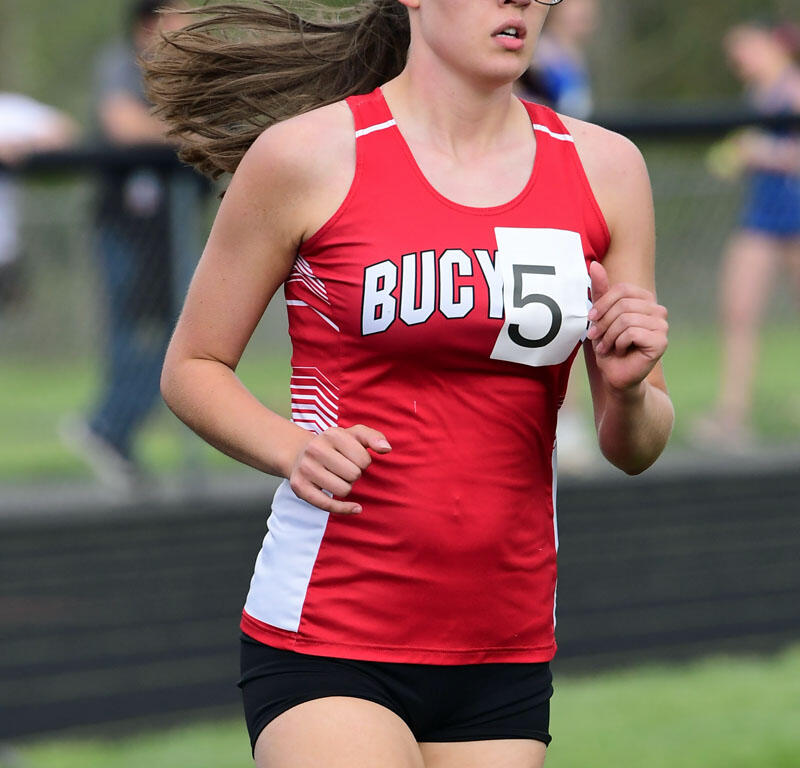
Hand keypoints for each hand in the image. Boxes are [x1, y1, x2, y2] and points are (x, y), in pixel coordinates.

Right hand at [289, 425, 391, 514]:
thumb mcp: (355, 435)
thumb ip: (374, 438)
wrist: (300, 453)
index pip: (364, 459)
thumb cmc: (335, 445)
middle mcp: (316, 449)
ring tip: (338, 478)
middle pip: (353, 475)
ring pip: (343, 490)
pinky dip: (344, 509)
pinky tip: (355, 507)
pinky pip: (327, 505)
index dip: (364, 462)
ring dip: (346, 487)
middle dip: (355, 475)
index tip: (355, 459)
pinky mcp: (299, 486)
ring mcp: (306, 468)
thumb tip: (386, 449)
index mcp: (332, 434)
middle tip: (345, 469)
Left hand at [586, 261, 667, 393]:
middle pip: (623, 304)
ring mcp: (662, 326)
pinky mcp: (661, 341)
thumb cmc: (609, 346)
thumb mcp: (601, 316)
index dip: (603, 304)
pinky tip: (621, 352)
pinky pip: (632, 333)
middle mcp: (658, 310)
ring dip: (609, 336)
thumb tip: (595, 265)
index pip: (622, 289)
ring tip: (608, 347)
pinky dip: (619, 344)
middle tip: (597, 338)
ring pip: (626, 319)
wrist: (615, 375)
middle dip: (604, 323)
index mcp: (645, 301)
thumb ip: (601, 291)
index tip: (591, 320)